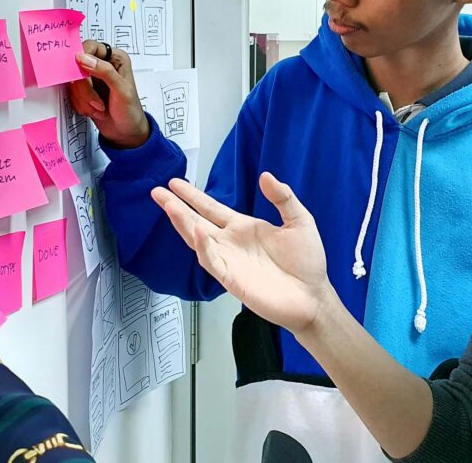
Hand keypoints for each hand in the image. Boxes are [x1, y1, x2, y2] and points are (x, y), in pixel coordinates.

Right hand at [69, 40, 149, 147]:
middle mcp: (102, 65)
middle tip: (98, 103)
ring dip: (84, 99)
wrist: (126, 133)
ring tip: (100, 108)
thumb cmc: (130, 111)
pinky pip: (71, 93)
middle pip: (77, 66)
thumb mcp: (121, 90)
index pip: (90, 47)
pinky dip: (81, 105)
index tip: (81, 75)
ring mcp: (91, 78)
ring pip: (72, 82)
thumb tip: (83, 57)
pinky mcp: (83, 91)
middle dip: (85, 89)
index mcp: (115, 58)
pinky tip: (94, 111)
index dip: (81, 59)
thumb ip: (105, 72)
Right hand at [151, 173, 335, 333]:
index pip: (212, 208)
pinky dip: (203, 248)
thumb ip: (283, 198)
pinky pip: (212, 262)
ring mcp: (229, 261)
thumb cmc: (307, 263)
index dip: (193, 196)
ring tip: (169, 206)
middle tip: (157, 192)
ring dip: (183, 223)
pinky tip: (198, 232)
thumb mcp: (299, 220)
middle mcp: (231, 243)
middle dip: (176, 207)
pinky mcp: (232, 279)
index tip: (174, 183)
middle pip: (196, 221)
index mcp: (244, 228)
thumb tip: (266, 176)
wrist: (313, 296)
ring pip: (198, 240)